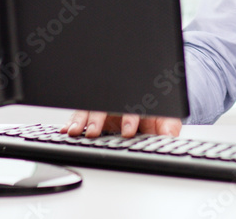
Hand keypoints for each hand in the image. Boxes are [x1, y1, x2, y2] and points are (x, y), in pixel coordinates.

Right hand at [60, 110, 181, 138]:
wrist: (147, 104)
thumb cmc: (155, 112)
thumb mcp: (166, 118)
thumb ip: (167, 126)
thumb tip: (169, 136)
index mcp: (136, 101)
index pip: (132, 107)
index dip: (130, 119)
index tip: (128, 131)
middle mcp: (117, 101)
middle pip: (105, 106)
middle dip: (99, 119)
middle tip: (95, 132)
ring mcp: (104, 105)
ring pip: (89, 109)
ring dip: (81, 120)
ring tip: (75, 131)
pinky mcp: (93, 112)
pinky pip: (80, 113)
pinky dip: (72, 121)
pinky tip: (66, 129)